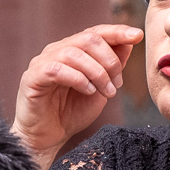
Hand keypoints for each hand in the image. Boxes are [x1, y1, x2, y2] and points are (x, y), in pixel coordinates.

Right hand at [12, 25, 142, 168]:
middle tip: (118, 84)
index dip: (117, 32)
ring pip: (74, 53)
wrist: (49, 138)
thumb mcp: (101, 88)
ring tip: (107, 92)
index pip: (96, 32)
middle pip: (88, 38)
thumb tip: (129, 41)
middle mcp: (57, 50)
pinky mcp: (32, 77)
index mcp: (73, 50)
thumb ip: (112, 65)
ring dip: (97, 73)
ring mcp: (42, 62)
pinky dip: (78, 79)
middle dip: (110, 60)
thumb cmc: (72, 112)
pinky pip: (56, 69)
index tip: (137, 35)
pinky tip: (88, 91)